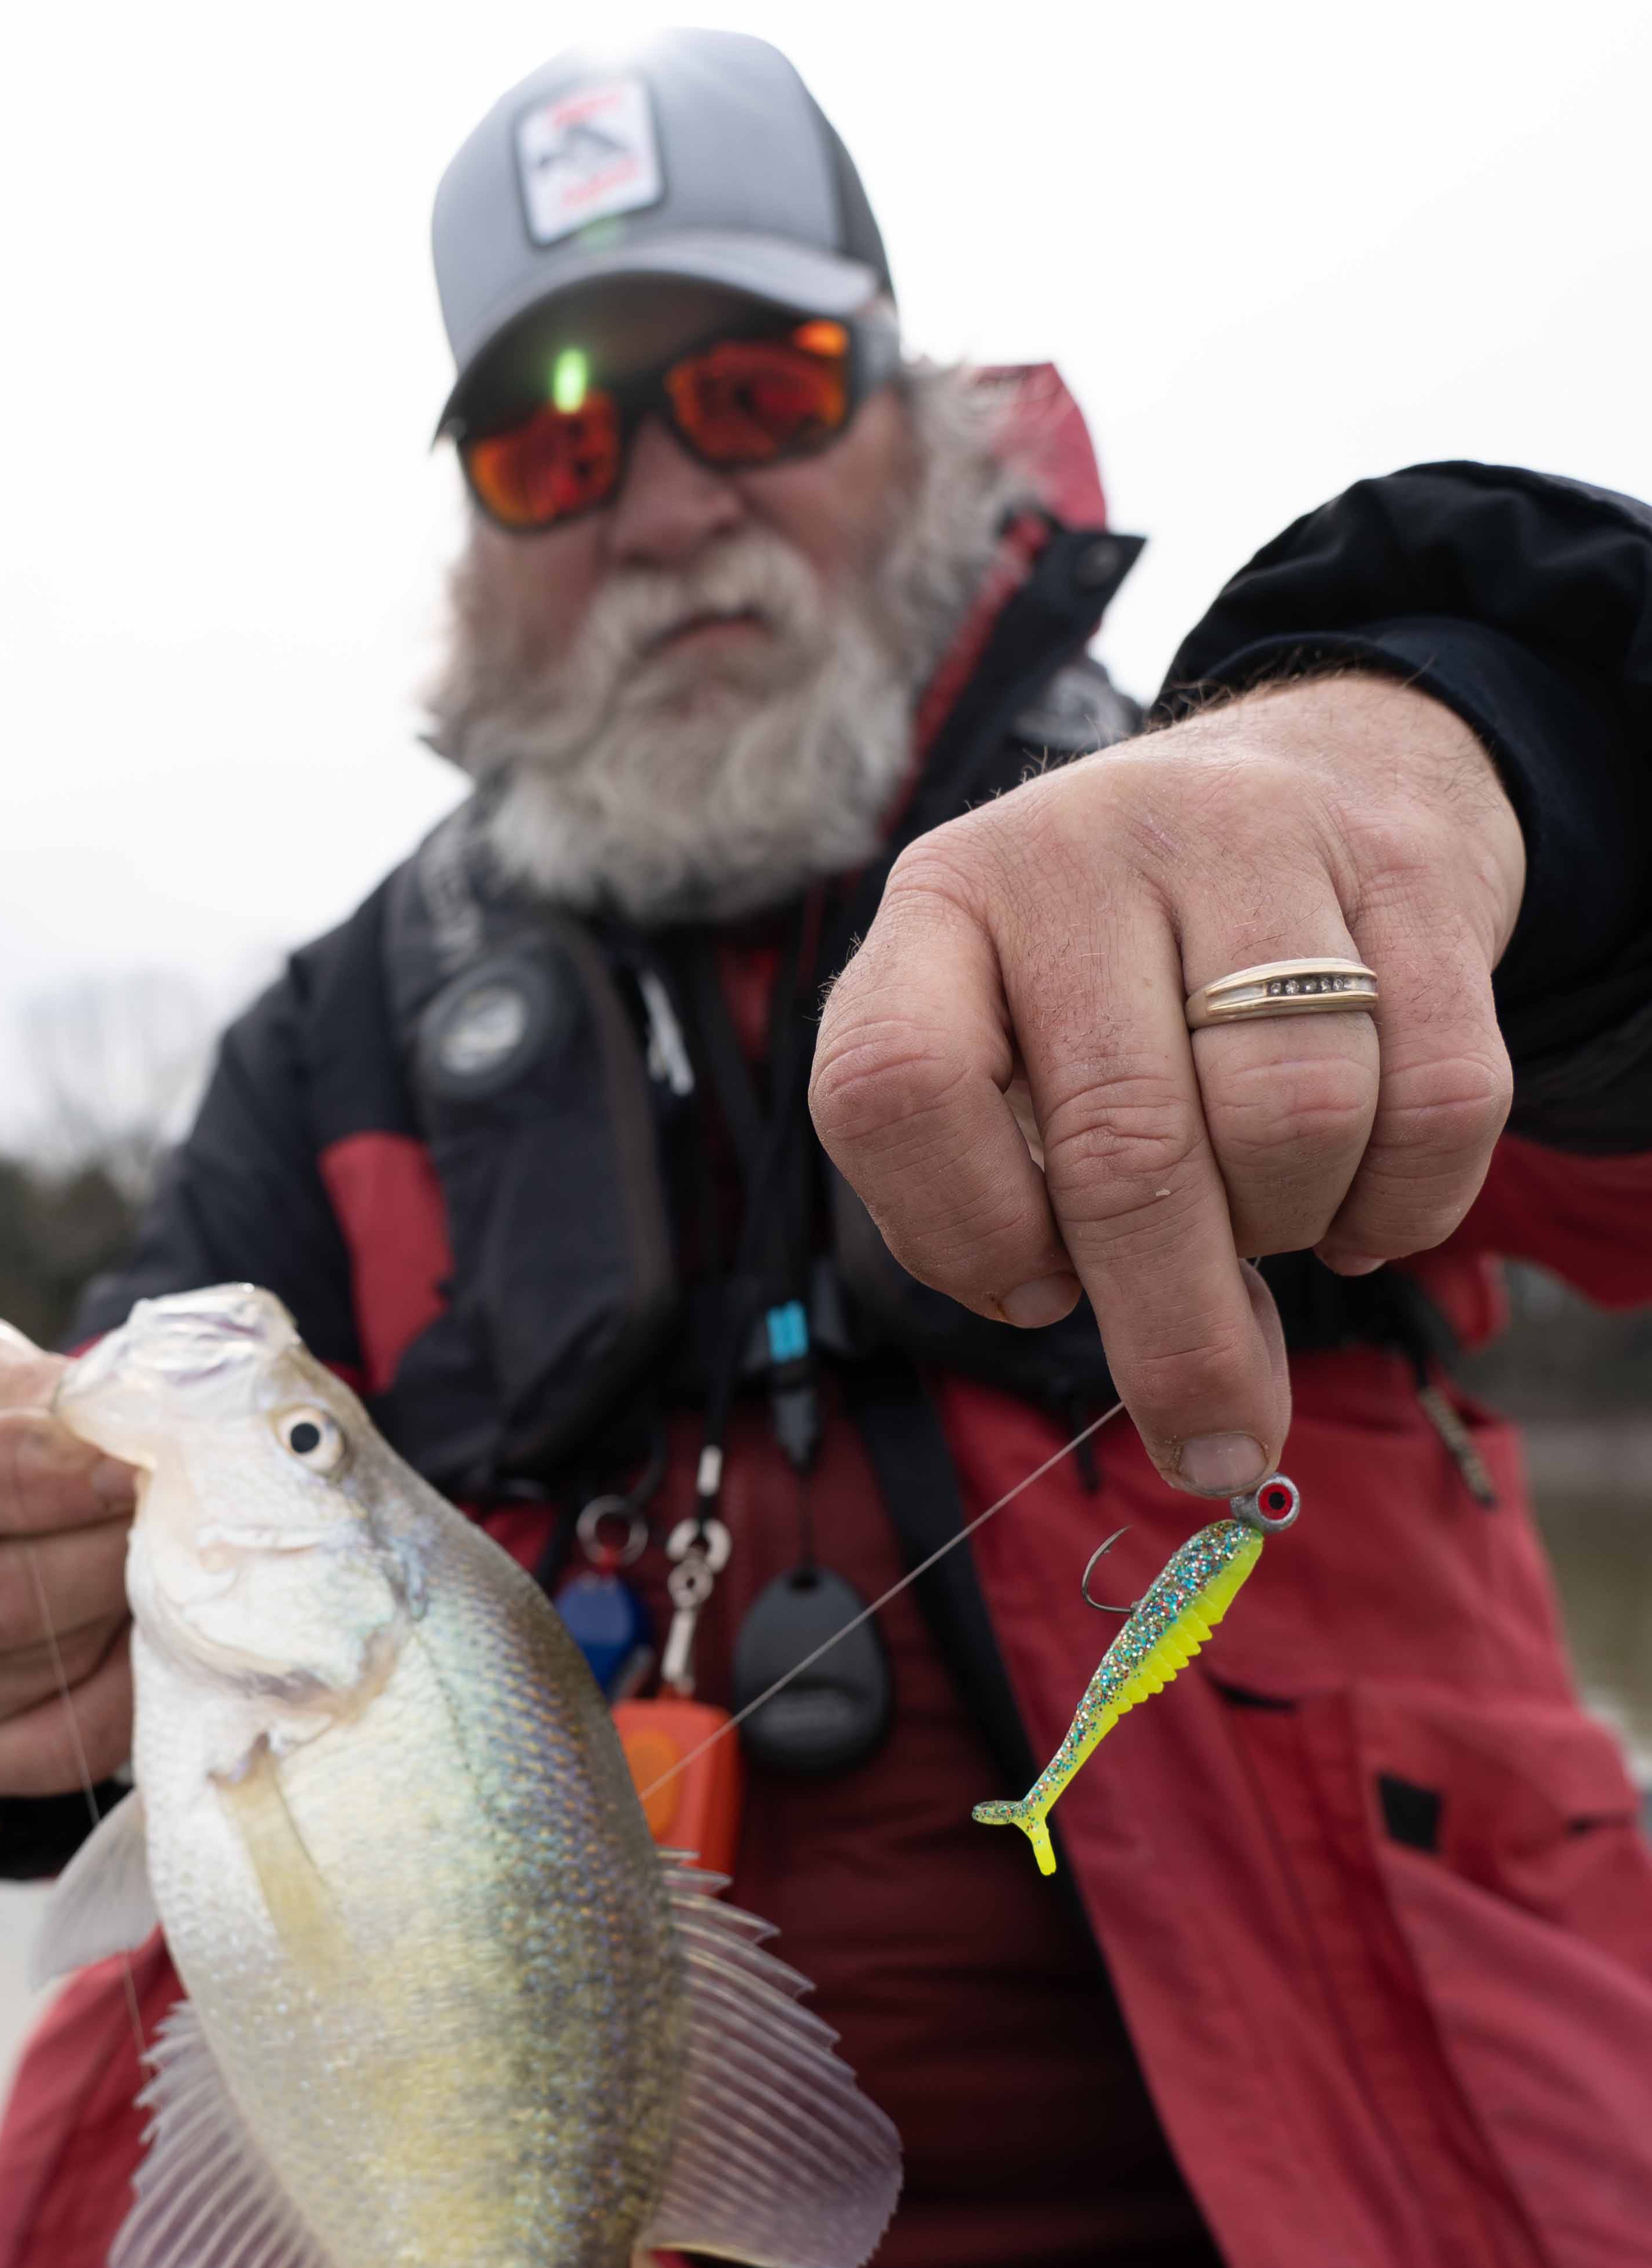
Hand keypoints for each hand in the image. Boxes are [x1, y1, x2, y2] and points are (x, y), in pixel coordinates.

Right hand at [0, 1314, 135, 1795]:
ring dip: (116, 1606)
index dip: (15, 1479)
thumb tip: (112, 1423)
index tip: (117, 1463)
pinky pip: (54, 1741)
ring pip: (23, 1665)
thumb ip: (19, 1385)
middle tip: (173, 1505)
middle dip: (92, 1547)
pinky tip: (151, 1624)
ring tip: (166, 1549)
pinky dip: (123, 1681)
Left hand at [811, 673, 1526, 1494]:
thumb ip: (1035, 1215)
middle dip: (1171, 1332)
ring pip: (1290, 1119)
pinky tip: (1361, 1206)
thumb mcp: (1016, 1047)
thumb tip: (1198, 1423)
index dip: (958, 1230)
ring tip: (1266, 1216)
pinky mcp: (1405, 867)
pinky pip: (1436, 1100)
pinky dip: (1405, 1204)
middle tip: (1209, 1437)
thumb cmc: (1127, 973)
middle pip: (1121, 1146)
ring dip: (1288, 1228)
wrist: (1307, 771)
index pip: (890, 1086)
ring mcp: (1246, 839)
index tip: (1031, 1292)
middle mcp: (1075, 853)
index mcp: (940, 905)